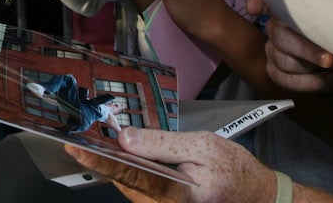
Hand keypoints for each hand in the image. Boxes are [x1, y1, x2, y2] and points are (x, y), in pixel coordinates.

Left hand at [64, 128, 281, 202]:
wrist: (256, 196)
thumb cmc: (233, 169)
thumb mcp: (203, 146)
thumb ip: (163, 144)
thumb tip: (125, 138)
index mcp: (179, 197)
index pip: (133, 177)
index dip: (103, 161)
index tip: (76, 147)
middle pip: (125, 184)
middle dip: (105, 160)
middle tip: (83, 136)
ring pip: (129, 188)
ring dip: (116, 166)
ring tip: (101, 143)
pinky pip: (138, 191)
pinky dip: (129, 173)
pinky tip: (126, 156)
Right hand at [249, 0, 332, 93]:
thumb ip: (330, 19)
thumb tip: (331, 20)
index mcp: (287, 12)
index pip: (267, 3)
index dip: (258, 4)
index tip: (255, 8)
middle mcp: (275, 30)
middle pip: (281, 39)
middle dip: (306, 50)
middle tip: (329, 58)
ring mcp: (272, 52)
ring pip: (284, 62)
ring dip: (311, 67)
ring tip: (330, 66)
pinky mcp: (276, 73)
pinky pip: (288, 80)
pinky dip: (310, 82)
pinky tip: (323, 77)